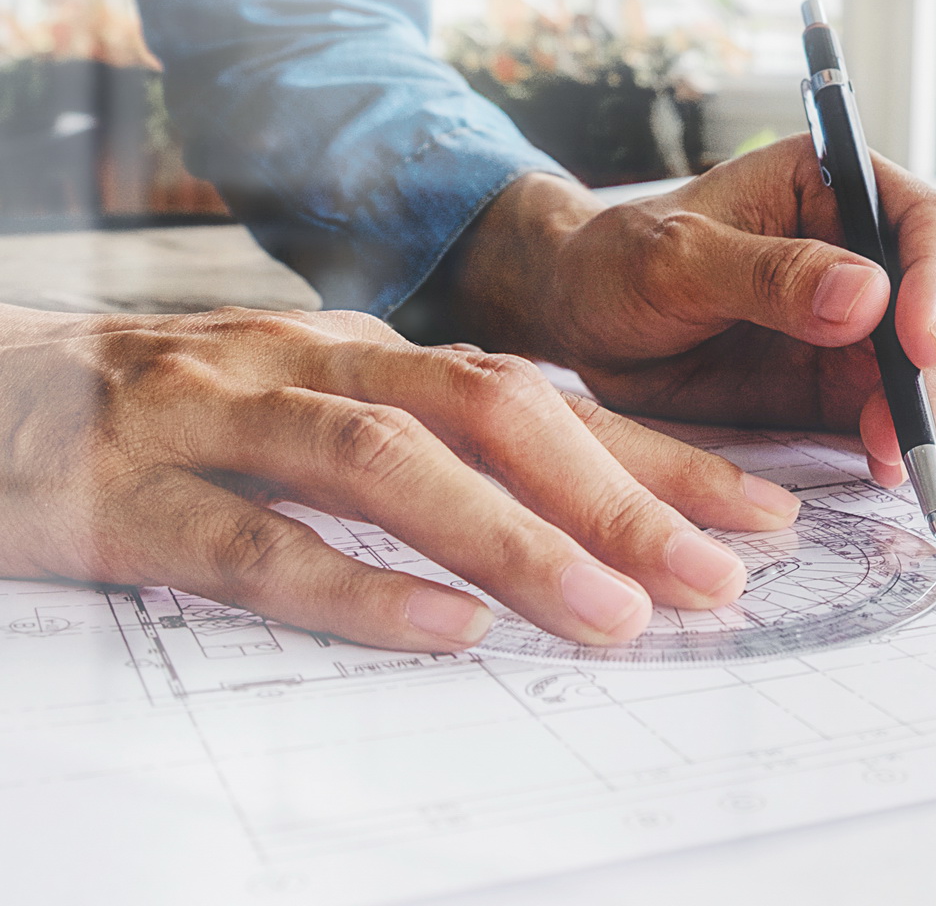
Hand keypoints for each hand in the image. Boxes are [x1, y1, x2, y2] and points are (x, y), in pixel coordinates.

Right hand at [0, 305, 800, 651]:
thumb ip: (428, 450)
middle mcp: (313, 366)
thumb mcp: (314, 409)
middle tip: (721, 574)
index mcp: (369, 355)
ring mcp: (218, 419)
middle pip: (493, 412)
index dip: (660, 457)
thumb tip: (579, 516)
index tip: (763, 512)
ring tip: (613, 613)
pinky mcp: (124, 493)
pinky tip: (440, 630)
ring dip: (514, 538)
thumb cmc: (171, 416)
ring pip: (387, 463)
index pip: (544, 399)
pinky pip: (251, 539)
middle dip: (620, 495)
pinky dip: (352, 585)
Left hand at [455, 136, 935, 485]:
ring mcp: (872, 324)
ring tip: (893, 459)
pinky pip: (927, 412)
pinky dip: (935, 441)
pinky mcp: (857, 386)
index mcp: (835, 187)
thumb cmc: (616, 263)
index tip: (917, 346)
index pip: (926, 223)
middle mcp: (871, 250)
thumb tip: (866, 295)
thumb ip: (768, 273)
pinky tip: (907, 468)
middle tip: (895, 430)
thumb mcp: (673, 258)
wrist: (580, 321)